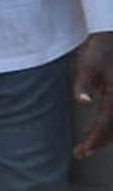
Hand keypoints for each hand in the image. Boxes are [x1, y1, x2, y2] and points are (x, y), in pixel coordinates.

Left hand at [72, 31, 112, 157]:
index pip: (105, 123)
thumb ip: (82, 84)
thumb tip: (82, 102)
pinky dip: (108, 127)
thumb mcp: (86, 65)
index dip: (95, 138)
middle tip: (80, 152)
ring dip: (104, 136)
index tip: (83, 150)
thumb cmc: (98, 51)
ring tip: (86, 145)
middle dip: (99, 142)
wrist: (110, 38)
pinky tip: (96, 131)